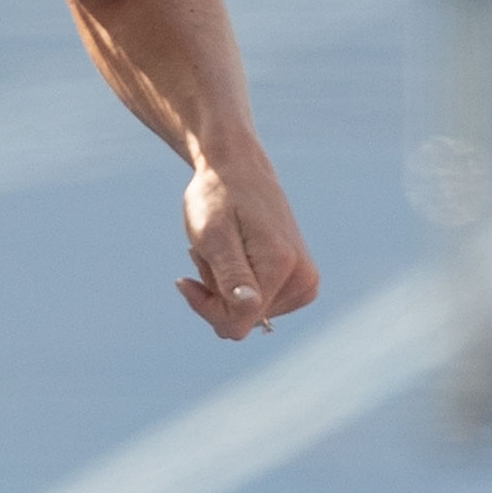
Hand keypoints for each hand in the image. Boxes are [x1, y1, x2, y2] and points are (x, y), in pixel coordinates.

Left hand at [176, 151, 319, 341]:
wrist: (239, 170)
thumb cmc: (219, 198)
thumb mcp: (213, 235)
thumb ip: (232, 276)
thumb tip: (250, 310)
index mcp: (282, 266)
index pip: (237, 322)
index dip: (206, 306)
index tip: (185, 280)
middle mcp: (304, 279)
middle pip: (243, 320)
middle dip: (216, 293)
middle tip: (210, 252)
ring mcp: (306, 282)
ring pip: (249, 314)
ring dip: (225, 287)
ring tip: (224, 249)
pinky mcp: (302, 283)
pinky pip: (258, 305)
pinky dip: (237, 285)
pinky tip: (234, 255)